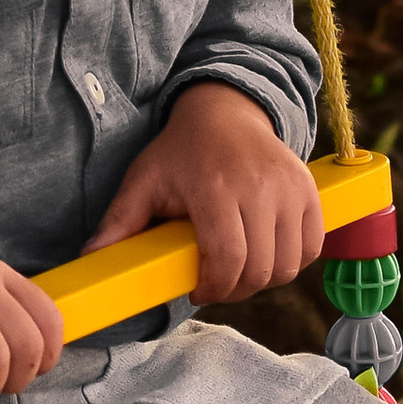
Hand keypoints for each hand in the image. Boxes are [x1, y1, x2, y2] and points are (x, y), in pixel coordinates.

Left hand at [84, 82, 324, 303]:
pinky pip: (312, 248)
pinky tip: (267, 256)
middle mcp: (258, 188)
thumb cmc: (182, 150)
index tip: (197, 291)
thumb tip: (90, 257)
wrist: (226, 111)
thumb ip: (120, 220)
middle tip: (216, 285)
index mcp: (214, 189)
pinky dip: (293, 263)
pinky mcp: (309, 191)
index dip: (214, 288)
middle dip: (236, 291)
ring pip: (289, 265)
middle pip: (260, 269)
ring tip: (239, 271)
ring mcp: (290, 189)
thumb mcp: (145, 179)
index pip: (228, 259)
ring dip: (265, 280)